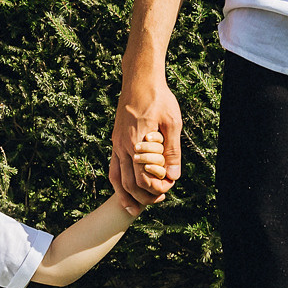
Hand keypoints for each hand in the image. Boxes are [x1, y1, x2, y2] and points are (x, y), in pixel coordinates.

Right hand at [111, 75, 181, 205]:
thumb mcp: (172, 122)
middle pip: (128, 183)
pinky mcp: (116, 140)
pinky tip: (128, 187)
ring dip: (125, 195)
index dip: (155, 189)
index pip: (142, 178)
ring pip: (116, 177)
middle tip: (158, 200)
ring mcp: (116, 143)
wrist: (139, 79)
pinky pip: (114, 166)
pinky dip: (119, 181)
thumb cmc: (158, 98)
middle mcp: (122, 145)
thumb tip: (174, 176)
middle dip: (142, 197)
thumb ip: (172, 151)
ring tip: (136, 207)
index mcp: (136, 142)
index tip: (168, 188)